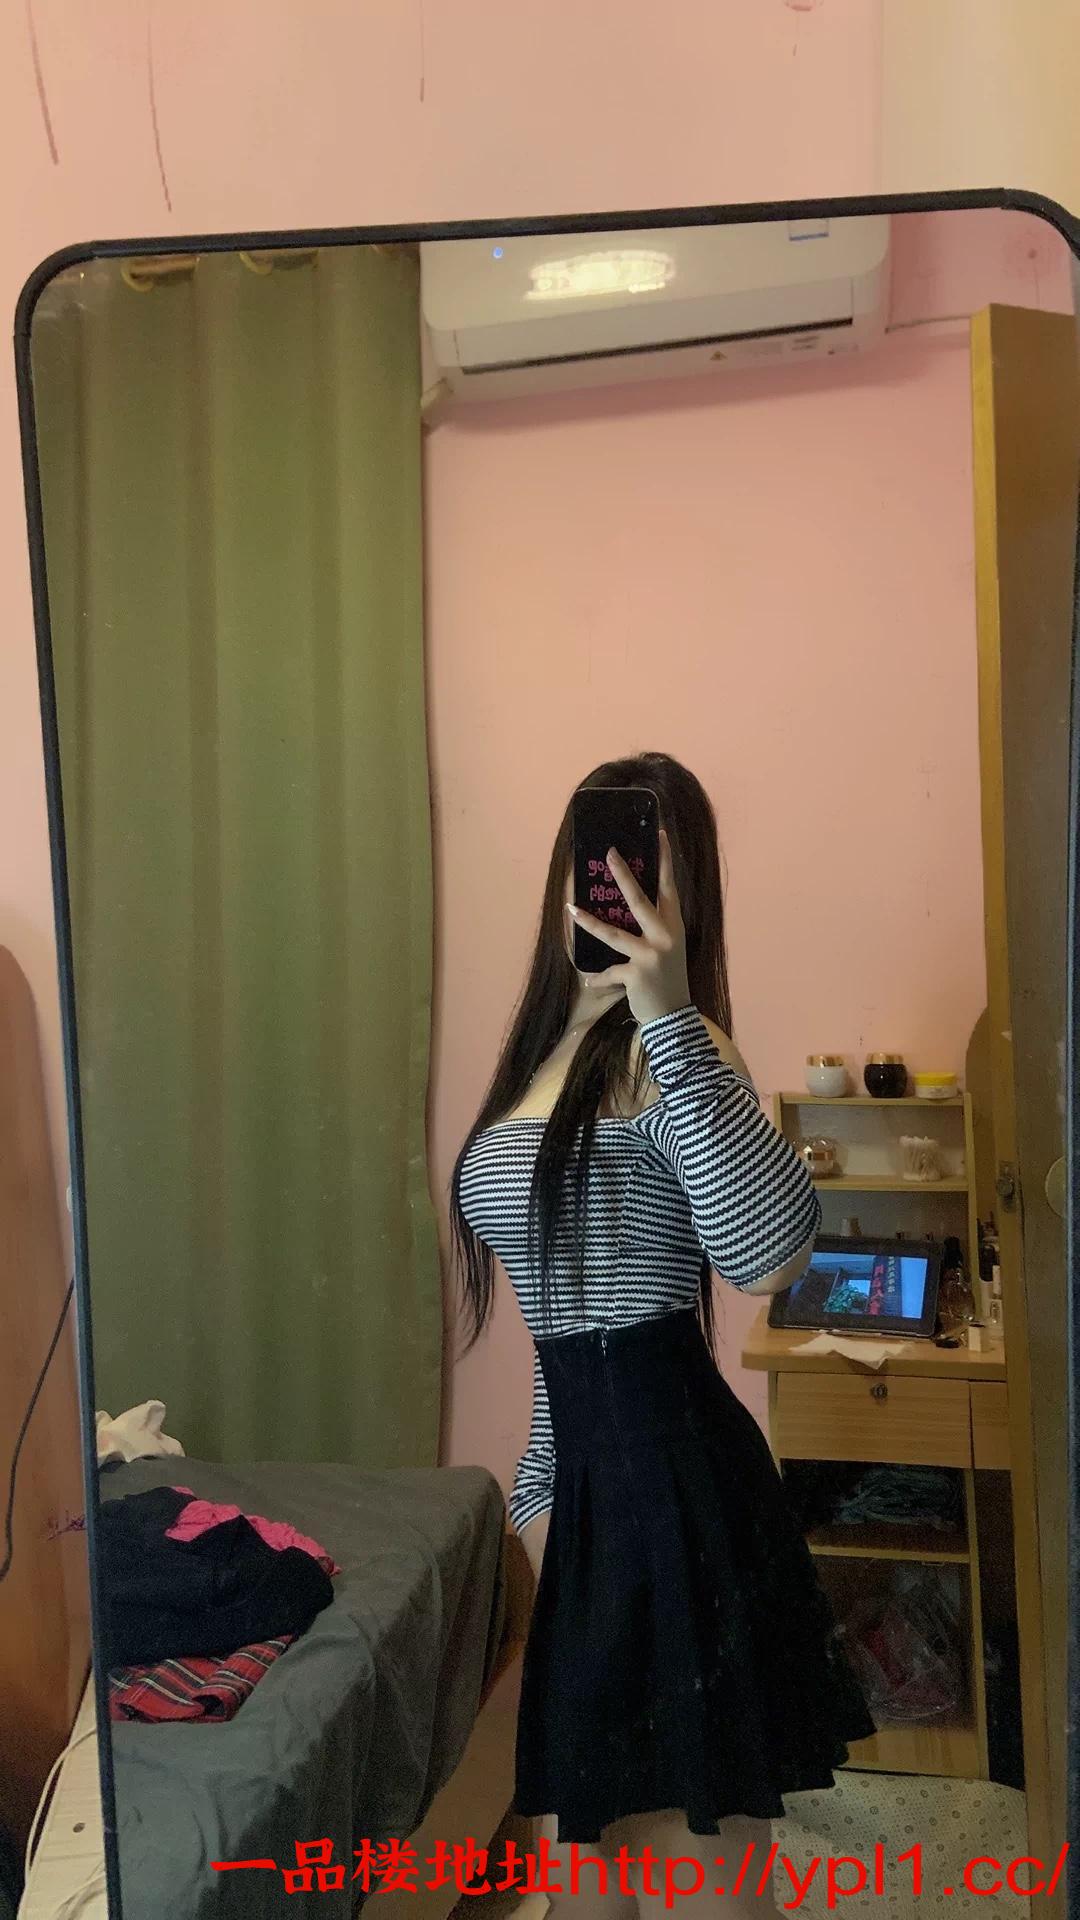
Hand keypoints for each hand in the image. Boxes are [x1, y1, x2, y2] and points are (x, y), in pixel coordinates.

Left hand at [567, 829, 691, 1027]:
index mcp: (674, 927)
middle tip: (610, 853)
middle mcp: (664, 937)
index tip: (661, 834)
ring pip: (613, 933)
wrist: (674, 1017)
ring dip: (589, 922)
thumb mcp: (669, 950)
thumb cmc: (669, 980)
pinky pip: (608, 972)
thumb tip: (627, 909)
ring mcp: (650, 955)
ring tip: (570, 910)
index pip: (669, 888)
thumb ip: (654, 929)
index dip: (665, 861)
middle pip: (639, 900)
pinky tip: (590, 981)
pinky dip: (598, 978)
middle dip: (623, 875)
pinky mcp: (636, 974)